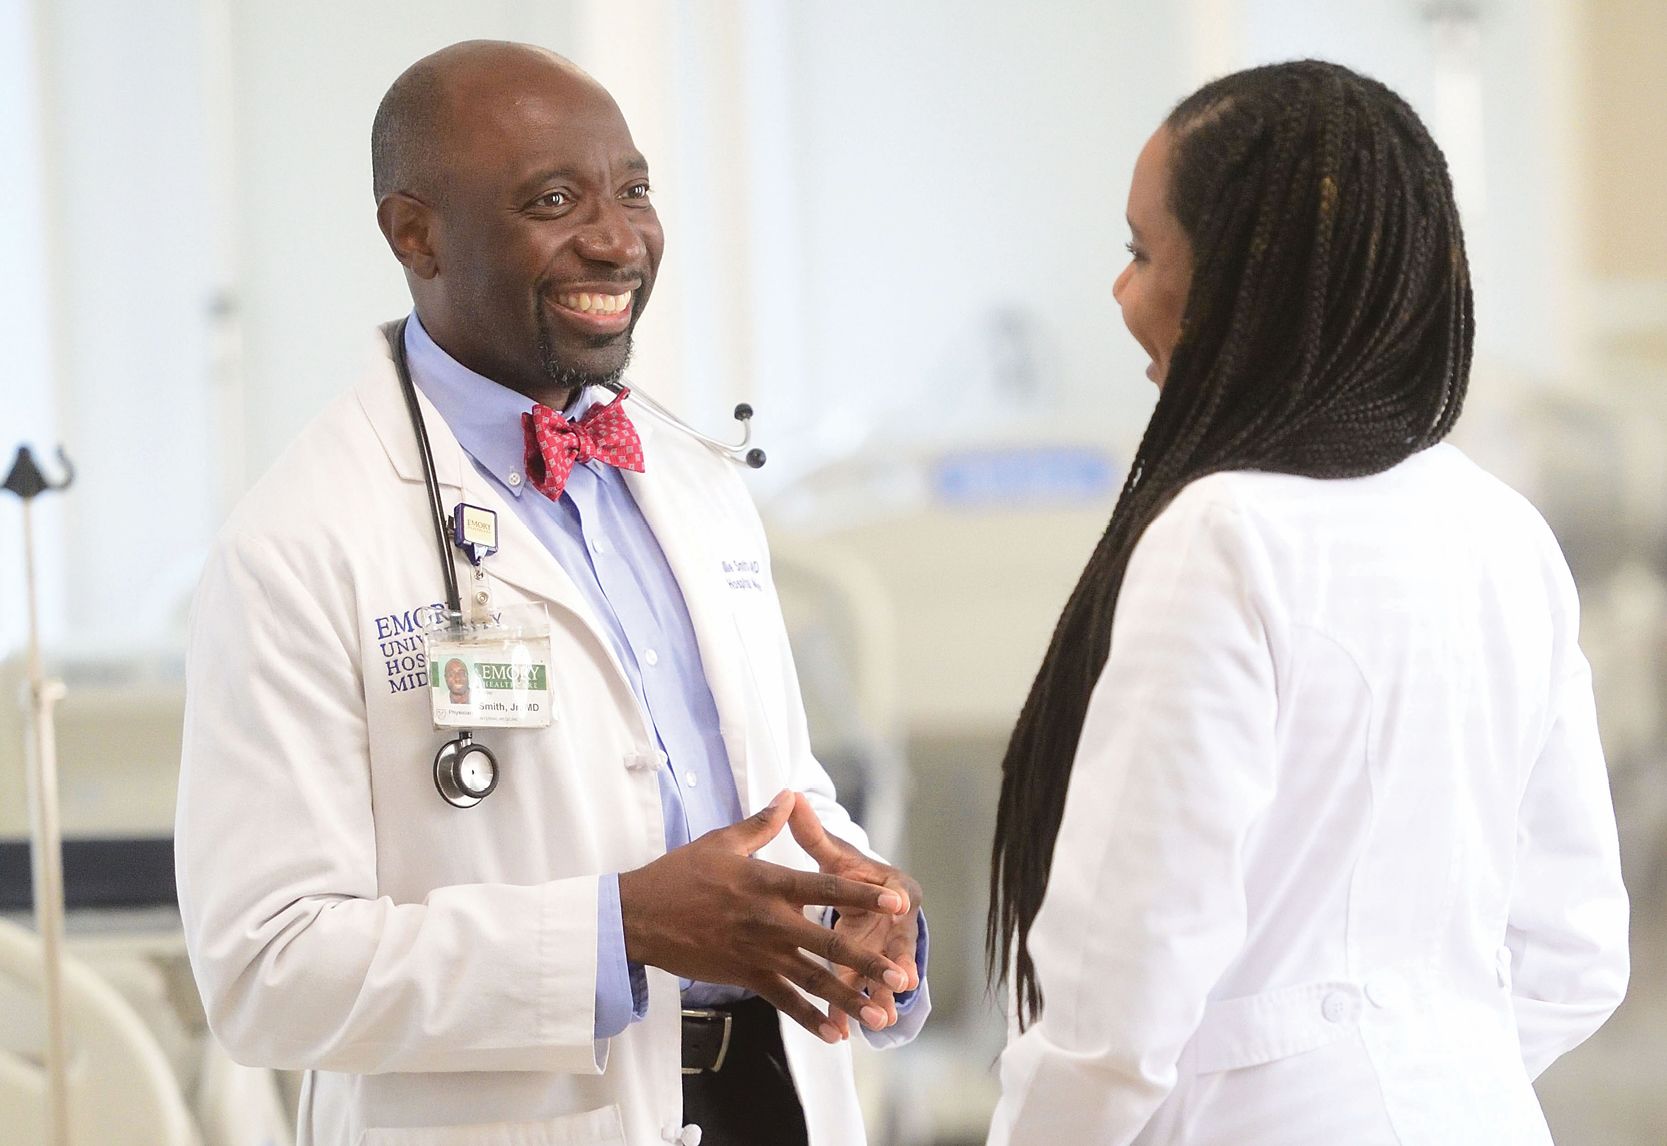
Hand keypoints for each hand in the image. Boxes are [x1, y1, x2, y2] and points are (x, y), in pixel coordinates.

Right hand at [617, 789, 912, 1042]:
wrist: (639, 915)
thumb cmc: (680, 873)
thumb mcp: (722, 841)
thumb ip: (762, 823)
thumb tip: (790, 795)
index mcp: (767, 882)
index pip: (825, 888)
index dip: (862, 896)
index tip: (896, 902)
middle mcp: (769, 920)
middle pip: (828, 943)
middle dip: (867, 961)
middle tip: (900, 976)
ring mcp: (758, 952)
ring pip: (811, 979)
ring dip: (847, 998)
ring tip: (878, 1016)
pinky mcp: (744, 976)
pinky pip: (783, 1000)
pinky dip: (809, 1018)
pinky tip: (834, 1034)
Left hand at [787, 792, 923, 1037]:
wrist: (874, 900)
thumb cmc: (852, 872)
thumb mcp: (835, 853)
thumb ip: (812, 832)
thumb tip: (792, 796)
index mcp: (891, 888)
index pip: (891, 892)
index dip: (892, 898)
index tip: (900, 904)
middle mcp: (894, 922)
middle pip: (892, 943)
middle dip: (894, 962)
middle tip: (900, 979)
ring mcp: (883, 951)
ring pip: (877, 976)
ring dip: (877, 996)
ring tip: (878, 1019)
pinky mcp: (868, 973)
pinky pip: (856, 994)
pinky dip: (847, 1011)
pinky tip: (841, 1033)